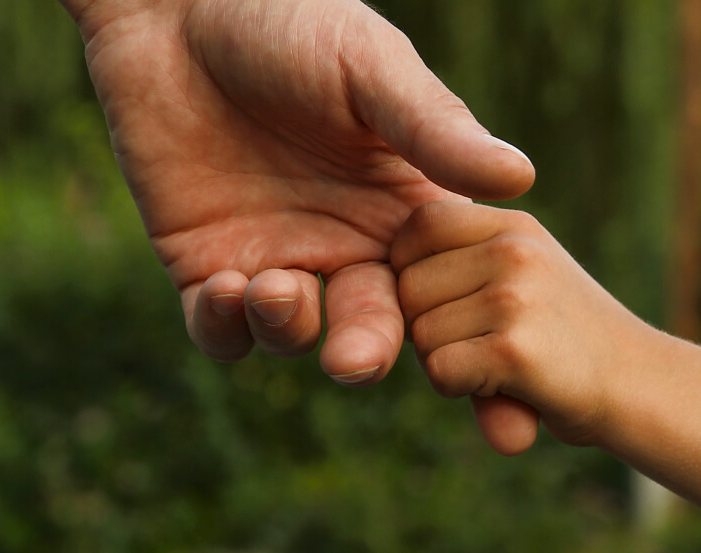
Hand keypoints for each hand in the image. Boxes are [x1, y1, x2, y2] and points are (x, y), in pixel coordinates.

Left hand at [58, 0, 536, 441]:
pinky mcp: (202, 265)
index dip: (463, 336)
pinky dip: (225, 325)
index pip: (441, 289)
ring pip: (293, 334)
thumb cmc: (287, 20)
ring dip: (290, 329)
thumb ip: (433, 128)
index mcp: (397, 205)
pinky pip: (219, 328)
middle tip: (356, 362)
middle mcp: (340, 241)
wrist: (178, 9)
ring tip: (280, 288)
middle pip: (368, 326)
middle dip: (366, 351)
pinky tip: (227, 285)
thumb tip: (521, 179)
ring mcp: (270, 257)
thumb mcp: (370, 68)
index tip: (475, 369)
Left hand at [391, 202, 656, 453]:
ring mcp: (515, 296)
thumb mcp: (522, 271)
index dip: (413, 269)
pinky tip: (511, 384)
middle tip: (490, 340)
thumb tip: (378, 263)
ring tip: (507, 361)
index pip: (417, 227)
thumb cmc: (565, 336)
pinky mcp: (512, 348)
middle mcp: (513, 249)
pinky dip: (462, 389)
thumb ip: (462, 258)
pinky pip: (439, 371)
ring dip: (448, 362)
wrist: (642, 387)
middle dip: (430, 326)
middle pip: (406, 289)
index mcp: (512, 225)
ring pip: (419, 335)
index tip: (451, 298)